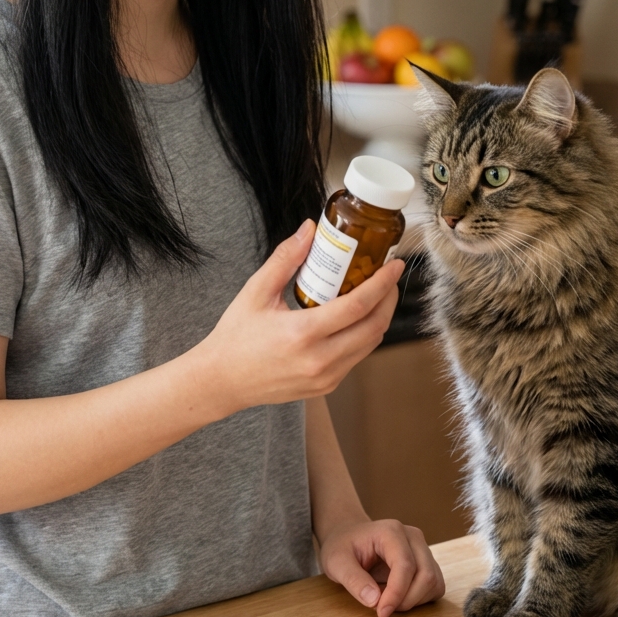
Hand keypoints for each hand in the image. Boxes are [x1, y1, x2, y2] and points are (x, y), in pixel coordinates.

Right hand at [195, 220, 404, 414]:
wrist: (223, 381)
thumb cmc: (236, 336)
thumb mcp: (256, 291)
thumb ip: (285, 258)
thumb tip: (309, 230)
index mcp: (302, 334)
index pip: (358, 306)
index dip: (382, 283)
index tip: (394, 266)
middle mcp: (319, 360)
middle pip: (374, 327)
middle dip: (389, 299)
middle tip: (388, 277)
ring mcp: (325, 377)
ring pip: (370, 344)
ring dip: (379, 317)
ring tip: (375, 294)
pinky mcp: (326, 386)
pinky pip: (356, 358)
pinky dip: (363, 335)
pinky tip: (355, 317)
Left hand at [319, 517, 444, 616]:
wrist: (349, 538)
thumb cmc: (342, 547)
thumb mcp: (336, 562)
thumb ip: (353, 580)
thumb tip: (374, 600)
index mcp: (391, 531)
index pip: (405, 565)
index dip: (396, 594)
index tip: (381, 613)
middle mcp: (412, 537)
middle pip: (425, 575)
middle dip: (406, 600)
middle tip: (382, 608)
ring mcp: (422, 548)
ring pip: (433, 582)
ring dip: (413, 601)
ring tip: (387, 598)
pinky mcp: (427, 561)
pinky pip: (435, 586)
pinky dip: (420, 599)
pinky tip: (399, 596)